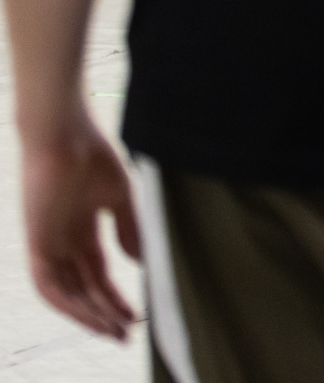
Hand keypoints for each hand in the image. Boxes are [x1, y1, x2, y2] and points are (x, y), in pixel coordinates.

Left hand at [18, 119, 138, 337]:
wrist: (65, 134)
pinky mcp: (37, 243)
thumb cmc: (92, 155)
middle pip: (84, 288)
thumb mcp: (119, 197)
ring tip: (115, 331)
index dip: (116, 295)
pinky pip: (49, 284)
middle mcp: (63, 242)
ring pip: (67, 292)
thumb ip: (128, 229)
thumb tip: (140, 261)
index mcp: (81, 229)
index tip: (137, 314)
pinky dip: (69, 303)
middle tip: (128, 333)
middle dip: (105, 312)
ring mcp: (48, 244)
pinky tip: (90, 315)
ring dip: (89, 314)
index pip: (98, 272)